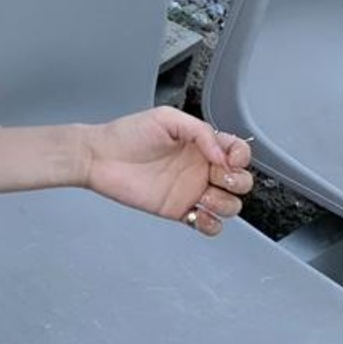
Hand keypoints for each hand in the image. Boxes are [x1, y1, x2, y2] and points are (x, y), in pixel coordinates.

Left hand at [82, 107, 252, 229]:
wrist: (101, 158)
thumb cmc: (128, 134)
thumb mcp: (168, 118)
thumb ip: (200, 131)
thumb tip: (221, 154)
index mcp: (202, 144)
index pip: (238, 152)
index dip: (240, 157)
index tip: (229, 158)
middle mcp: (201, 168)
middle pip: (240, 181)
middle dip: (237, 181)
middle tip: (217, 176)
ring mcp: (191, 191)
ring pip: (229, 205)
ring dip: (225, 204)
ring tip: (205, 196)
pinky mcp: (179, 211)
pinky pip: (207, 225)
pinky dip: (211, 224)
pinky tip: (198, 213)